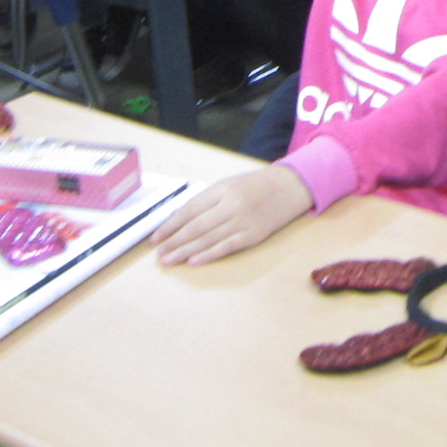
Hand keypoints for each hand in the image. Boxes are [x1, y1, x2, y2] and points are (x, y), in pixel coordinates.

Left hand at [151, 164, 314, 267]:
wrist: (290, 188)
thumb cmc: (255, 185)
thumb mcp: (227, 184)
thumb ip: (204, 201)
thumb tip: (177, 218)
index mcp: (223, 189)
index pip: (190, 210)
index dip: (171, 226)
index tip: (156, 237)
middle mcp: (232, 205)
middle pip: (196, 227)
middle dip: (174, 242)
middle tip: (159, 254)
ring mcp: (244, 222)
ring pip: (208, 240)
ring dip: (186, 252)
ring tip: (169, 260)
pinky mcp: (253, 236)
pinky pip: (227, 247)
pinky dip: (209, 255)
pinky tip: (193, 261)